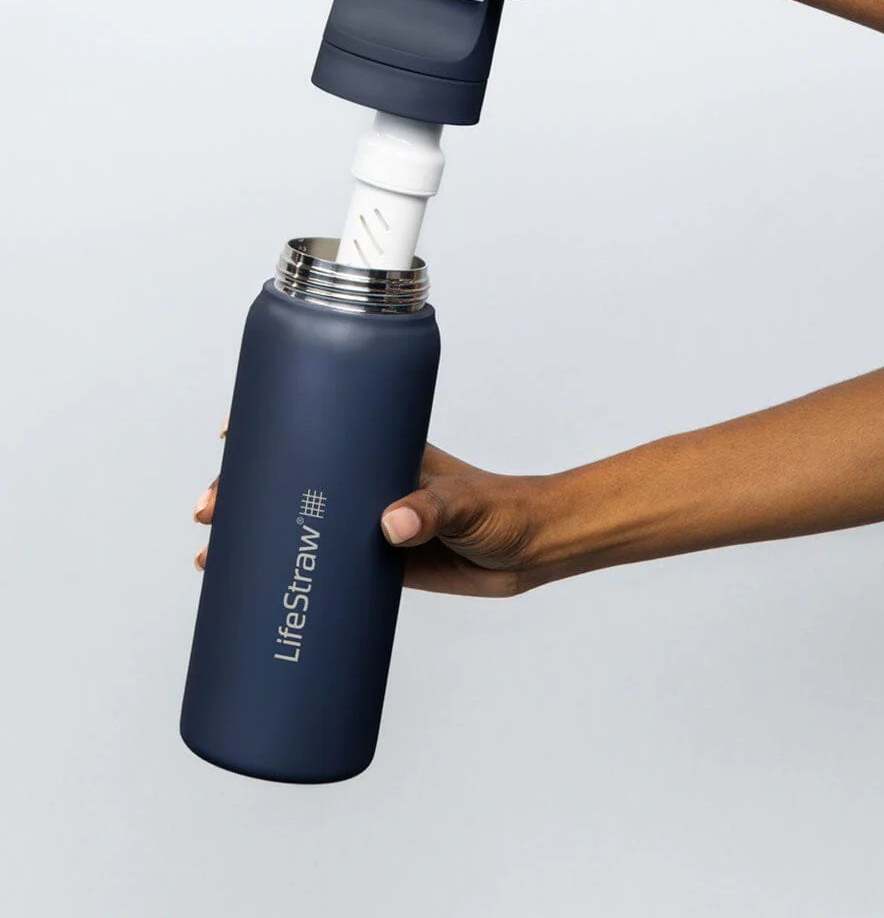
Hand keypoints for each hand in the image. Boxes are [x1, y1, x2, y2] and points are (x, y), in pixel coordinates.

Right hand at [193, 440, 556, 596]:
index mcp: (382, 452)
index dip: (266, 433)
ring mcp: (367, 525)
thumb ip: (433, 510)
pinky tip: (250, 593)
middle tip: (210, 514)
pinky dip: (285, 575)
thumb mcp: (467, 504)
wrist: (532, 551)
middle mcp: (366, 485)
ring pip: (297, 526)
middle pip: (290, 481)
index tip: (228, 439)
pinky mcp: (376, 565)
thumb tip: (391, 524)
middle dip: (241, 493)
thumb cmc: (505, 510)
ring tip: (210, 559)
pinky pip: (321, 567)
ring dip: (252, 539)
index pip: (315, 431)